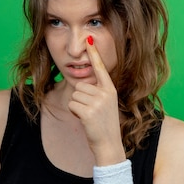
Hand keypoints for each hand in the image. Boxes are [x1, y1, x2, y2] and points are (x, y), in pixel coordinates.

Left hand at [67, 36, 124, 164]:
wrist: (109, 144)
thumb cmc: (104, 125)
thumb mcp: (105, 104)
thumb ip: (97, 92)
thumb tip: (82, 81)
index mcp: (110, 89)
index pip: (100, 68)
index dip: (94, 53)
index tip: (89, 39)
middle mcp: (106, 93)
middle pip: (80, 85)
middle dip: (80, 98)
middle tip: (90, 111)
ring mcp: (98, 102)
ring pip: (74, 94)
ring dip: (77, 106)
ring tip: (89, 115)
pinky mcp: (89, 112)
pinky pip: (72, 104)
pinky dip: (74, 112)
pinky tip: (84, 120)